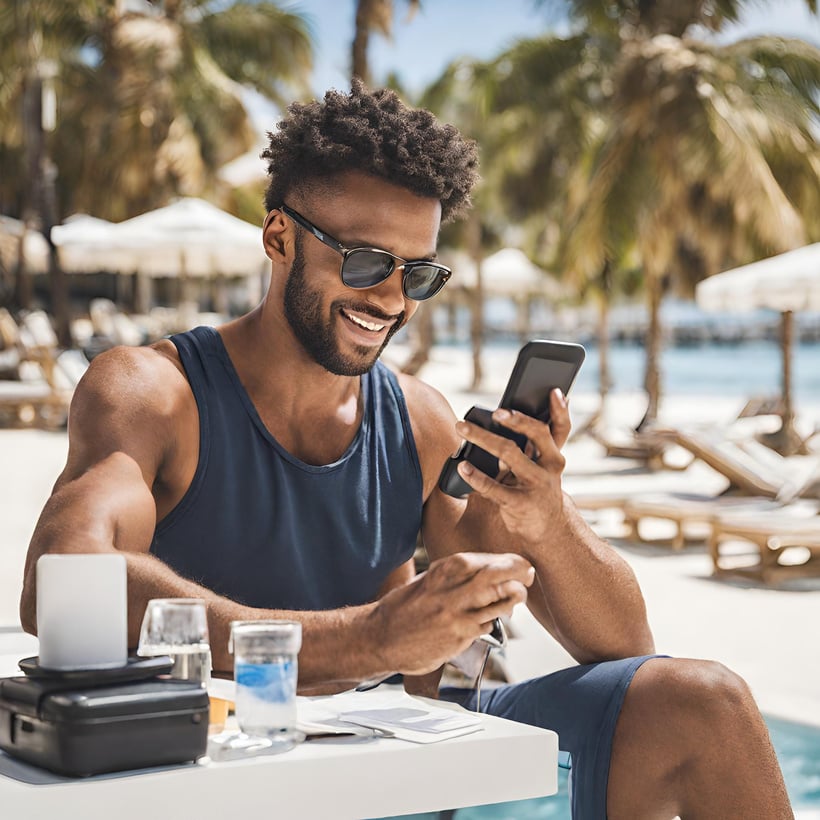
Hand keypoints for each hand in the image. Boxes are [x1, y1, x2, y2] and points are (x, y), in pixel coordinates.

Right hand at [371, 552, 533, 675]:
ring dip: (514, 599)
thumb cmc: (406, 607)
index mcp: (445, 569)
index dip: (510, 562)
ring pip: (501, 601)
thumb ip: (457, 575)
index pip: (489, 559)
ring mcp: (457, 613)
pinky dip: (494, 620)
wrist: (382, 636)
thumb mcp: (430, 579)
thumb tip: (490, 570)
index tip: (519, 566)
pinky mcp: (460, 636)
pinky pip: (489, 624)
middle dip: (520, 574)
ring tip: (515, 598)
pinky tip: (491, 618)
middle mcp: (453, 587)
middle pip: (500, 575)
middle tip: (527, 577)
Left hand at [456, 389, 569, 544]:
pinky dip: (476, 476)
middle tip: (496, 412)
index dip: (560, 410)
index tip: (554, 391)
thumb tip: (505, 413)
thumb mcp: (540, 465)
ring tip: (462, 428)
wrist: (547, 531)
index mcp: (554, 454)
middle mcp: (550, 467)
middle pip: (537, 435)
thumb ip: (531, 443)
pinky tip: (462, 467)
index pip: (561, 428)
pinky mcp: (520, 504)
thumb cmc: (535, 487)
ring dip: (483, 438)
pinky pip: (495, 488)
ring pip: (510, 455)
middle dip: (517, 420)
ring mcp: (537, 485)